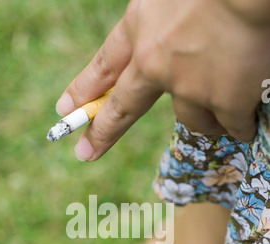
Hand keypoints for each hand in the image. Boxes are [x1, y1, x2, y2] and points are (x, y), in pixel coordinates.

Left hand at [56, 0, 269, 161]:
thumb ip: (166, 23)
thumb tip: (173, 48)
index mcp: (143, 24)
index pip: (104, 64)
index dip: (84, 89)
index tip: (64, 108)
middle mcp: (157, 62)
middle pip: (123, 108)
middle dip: (103, 132)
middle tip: (85, 151)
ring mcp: (189, 87)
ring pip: (192, 122)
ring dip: (206, 119)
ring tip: (223, 110)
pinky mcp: (224, 101)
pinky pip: (231, 126)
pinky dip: (240, 125)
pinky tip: (247, 121)